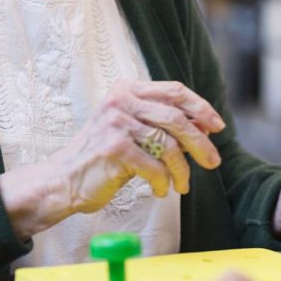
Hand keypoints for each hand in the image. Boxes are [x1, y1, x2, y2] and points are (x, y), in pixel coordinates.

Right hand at [0, 80, 225, 239]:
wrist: (64, 180)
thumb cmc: (103, 158)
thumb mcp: (133, 132)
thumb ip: (162, 124)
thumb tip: (206, 127)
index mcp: (127, 89)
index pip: (175, 91)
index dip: (201, 108)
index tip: (217, 126)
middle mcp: (121, 100)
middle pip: (176, 117)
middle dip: (200, 142)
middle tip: (213, 161)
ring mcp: (116, 122)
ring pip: (168, 144)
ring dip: (182, 169)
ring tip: (183, 184)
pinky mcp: (114, 147)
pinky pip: (154, 166)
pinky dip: (164, 181)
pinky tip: (162, 190)